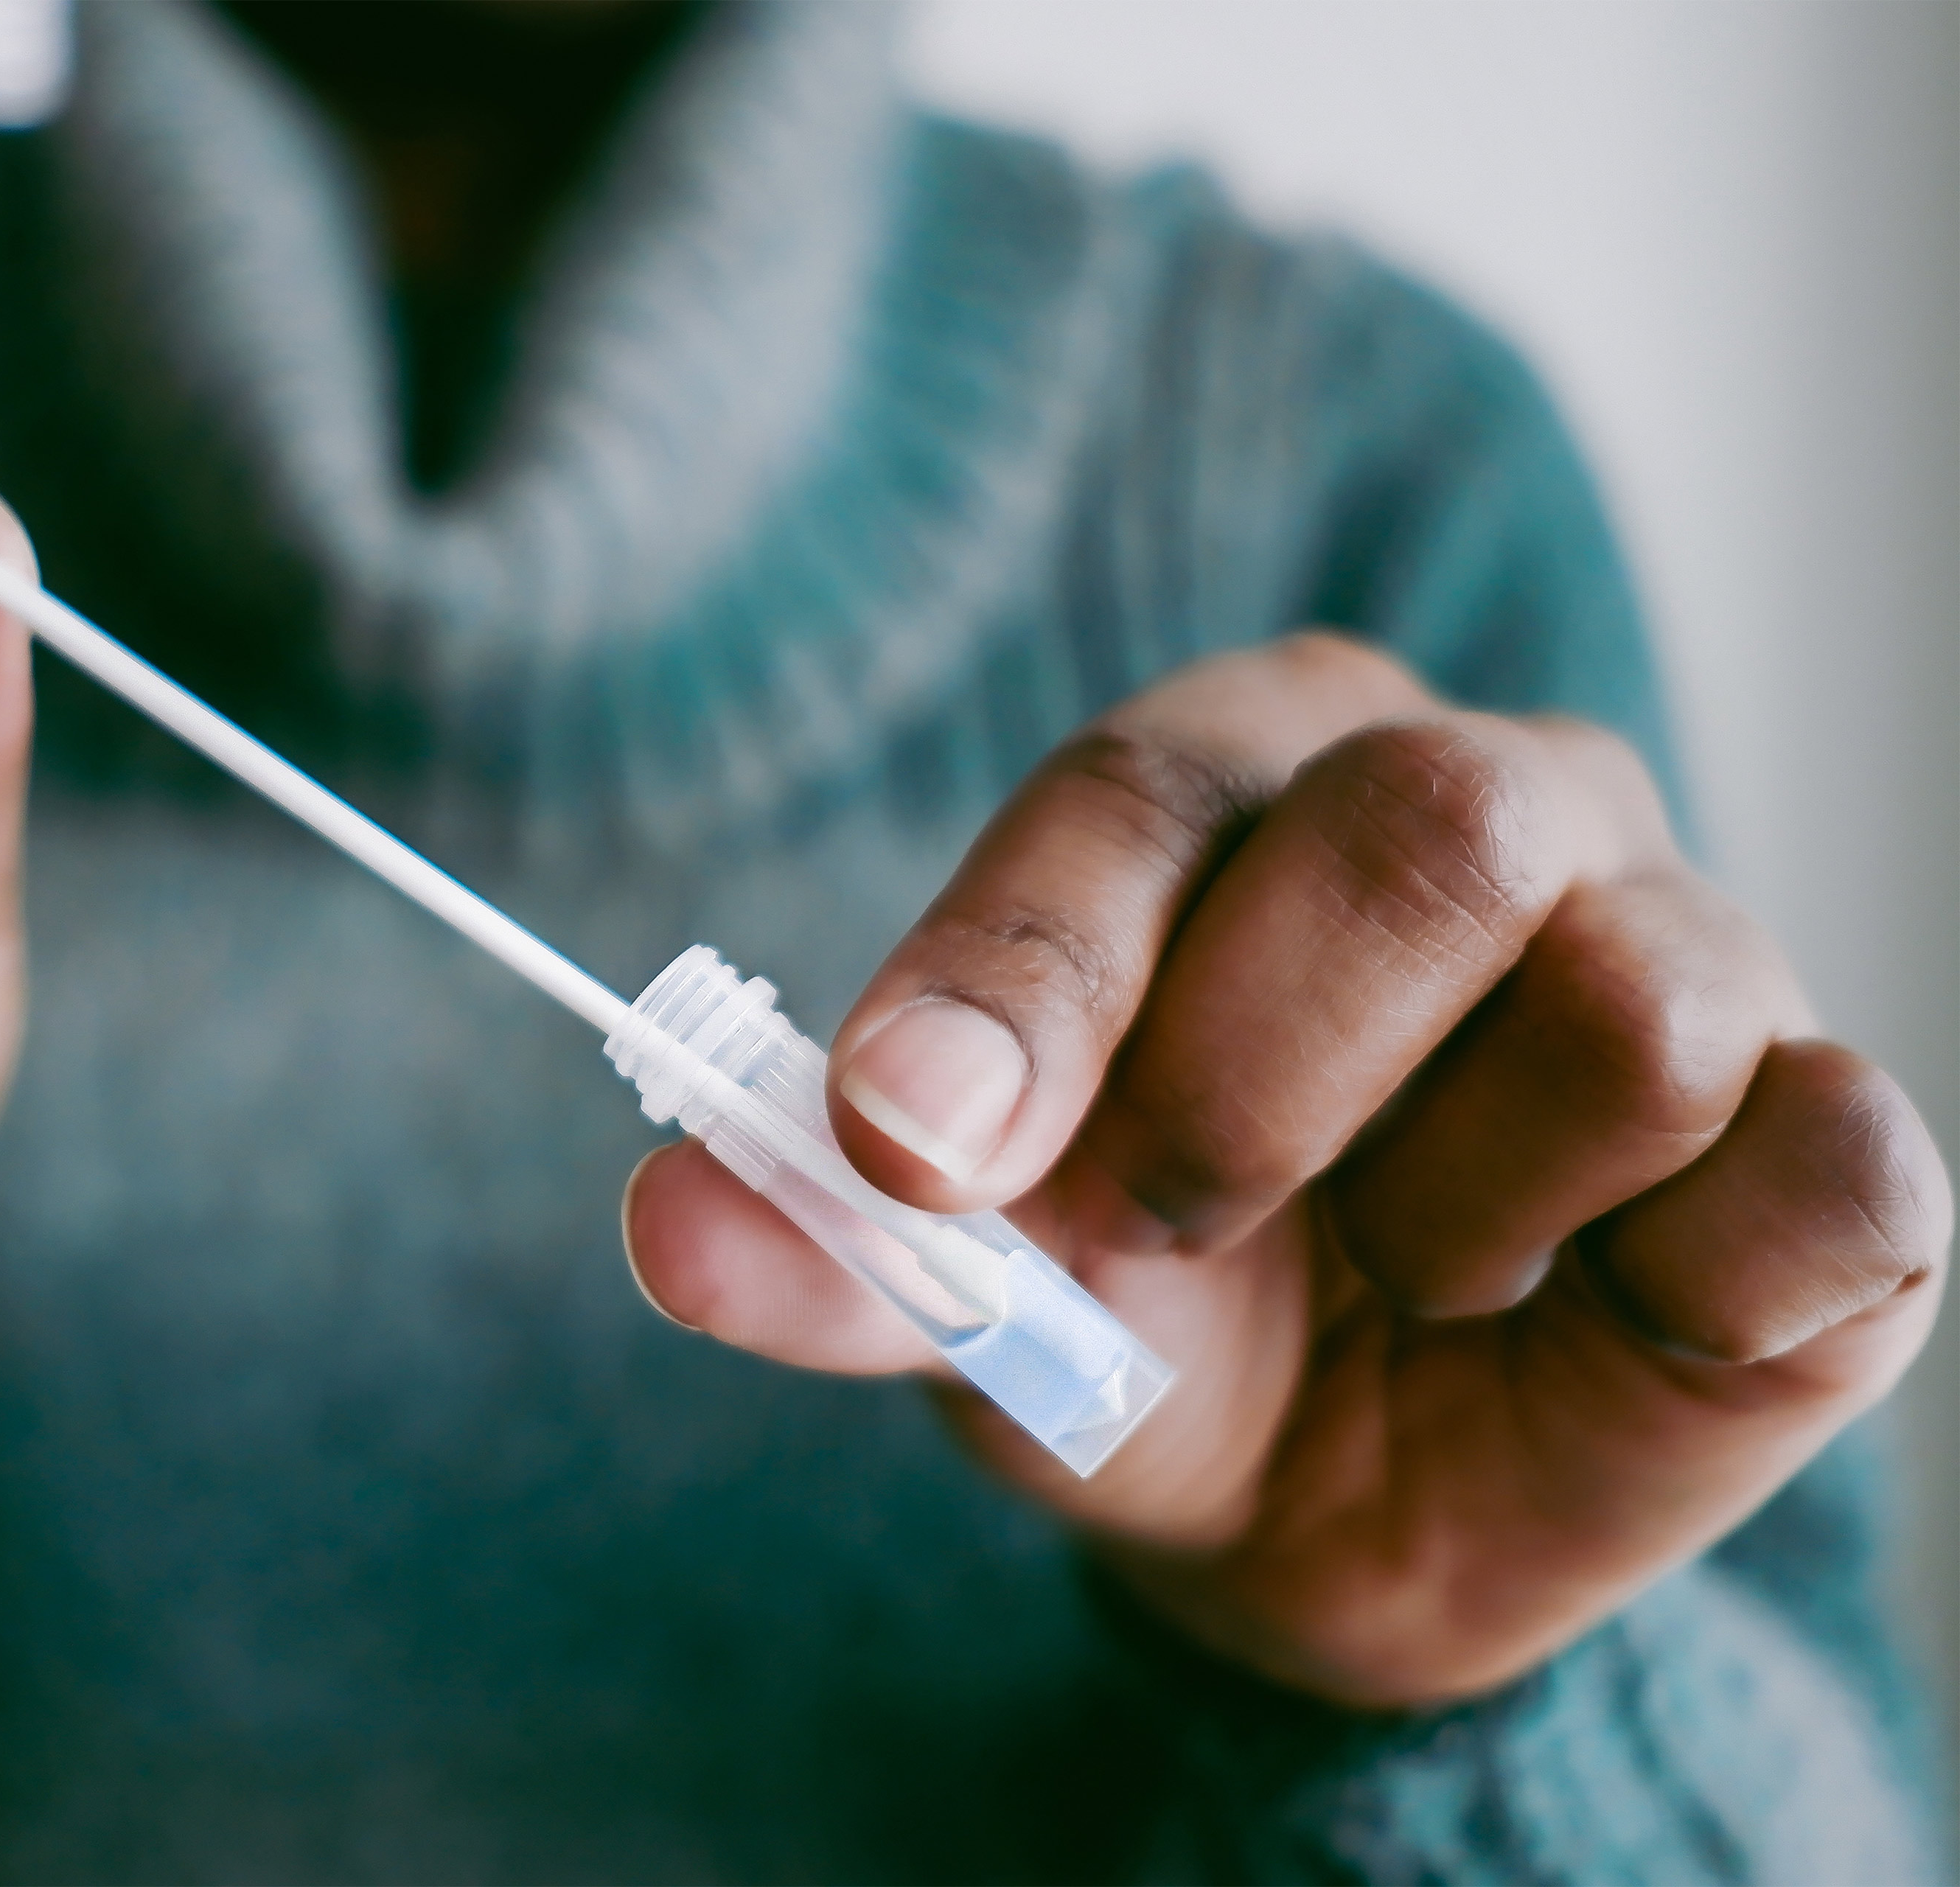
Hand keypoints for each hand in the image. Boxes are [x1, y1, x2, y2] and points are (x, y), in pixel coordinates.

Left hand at [623, 634, 1947, 1705]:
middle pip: (1430, 830)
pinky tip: (1587, 1318)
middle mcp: (1497, 806)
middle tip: (1187, 1220)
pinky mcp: (1843, 1147)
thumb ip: (836, 1247)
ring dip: (1454, 1209)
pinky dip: (1669, 1298)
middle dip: (1258, 1081)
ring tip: (1408, 1271)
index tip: (911, 1142)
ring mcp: (1700, 955)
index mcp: (1252, 782)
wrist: (1332, 1497)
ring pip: (1628, 1007)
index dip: (1026, 972)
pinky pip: (1822, 1172)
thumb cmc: (1153, 1318)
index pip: (1145, 796)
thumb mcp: (973, 1288)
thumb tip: (673, 1224)